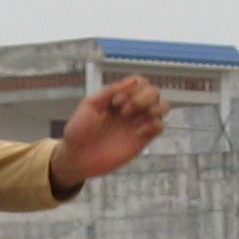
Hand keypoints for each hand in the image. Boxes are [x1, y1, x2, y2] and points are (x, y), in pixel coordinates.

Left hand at [48, 78, 167, 192]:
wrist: (76, 157)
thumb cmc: (79, 130)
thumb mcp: (90, 105)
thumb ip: (110, 91)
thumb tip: (134, 80)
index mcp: (119, 98)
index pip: (140, 83)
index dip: (132, 88)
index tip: (115, 102)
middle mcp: (131, 109)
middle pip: (154, 92)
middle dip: (142, 98)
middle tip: (124, 112)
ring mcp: (138, 124)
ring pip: (163, 107)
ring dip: (153, 109)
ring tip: (134, 120)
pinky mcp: (141, 140)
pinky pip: (160, 127)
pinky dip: (154, 125)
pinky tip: (137, 132)